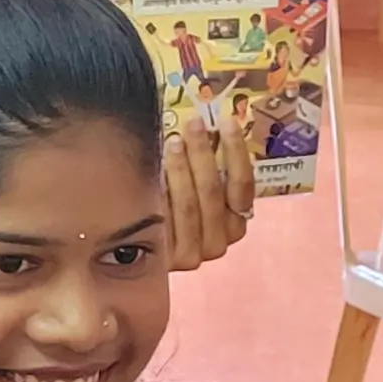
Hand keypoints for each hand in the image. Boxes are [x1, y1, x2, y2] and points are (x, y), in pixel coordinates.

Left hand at [162, 113, 255, 271]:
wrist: (140, 252)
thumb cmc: (172, 210)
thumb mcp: (195, 189)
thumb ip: (204, 167)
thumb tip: (205, 126)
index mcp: (236, 223)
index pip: (242, 186)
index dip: (236, 152)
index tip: (227, 122)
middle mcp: (220, 242)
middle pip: (214, 192)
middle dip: (204, 153)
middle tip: (193, 124)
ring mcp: (194, 254)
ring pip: (190, 205)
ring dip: (182, 169)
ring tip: (172, 143)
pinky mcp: (169, 259)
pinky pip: (165, 220)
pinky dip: (161, 193)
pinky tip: (154, 171)